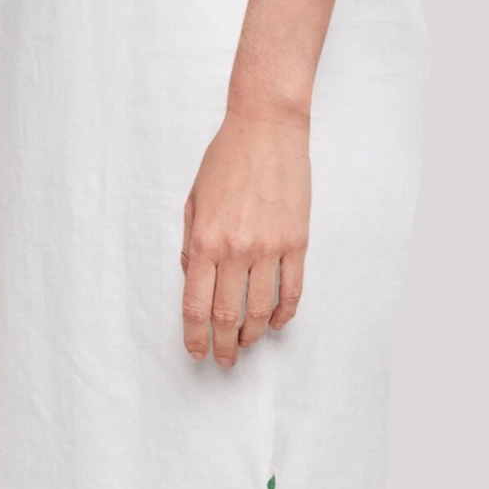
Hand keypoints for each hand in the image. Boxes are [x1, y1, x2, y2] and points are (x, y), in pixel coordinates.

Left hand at [180, 109, 310, 367]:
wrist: (266, 128)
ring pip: (260, 310)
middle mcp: (236, 250)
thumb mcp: (193, 199)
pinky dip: (283, 313)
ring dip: (252, 335)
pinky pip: (292, 290)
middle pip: (228, 316)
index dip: (196, 337)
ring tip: (246, 344)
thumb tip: (194, 277)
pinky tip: (275, 323)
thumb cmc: (226, 159)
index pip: (197, 305)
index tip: (197, 352)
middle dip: (223, 346)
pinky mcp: (297, 241)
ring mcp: (270, 248)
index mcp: (205, 240)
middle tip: (223, 360)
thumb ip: (191, 243)